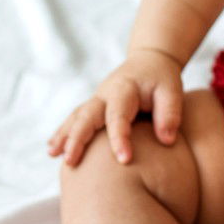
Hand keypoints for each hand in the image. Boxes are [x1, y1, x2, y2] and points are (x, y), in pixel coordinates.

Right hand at [47, 49, 183, 166]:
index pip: (119, 116)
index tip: (124, 160)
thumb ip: (170, 114)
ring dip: (64, 136)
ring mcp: (96, 100)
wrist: (150, 61)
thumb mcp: (171, 91)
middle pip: (87, 115)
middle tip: (71, 161)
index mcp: (124, 89)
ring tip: (53, 155)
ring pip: (76, 117)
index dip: (120, 138)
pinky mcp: (93, 107)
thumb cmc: (162, 79)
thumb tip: (166, 141)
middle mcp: (105, 94)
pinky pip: (75, 120)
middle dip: (77, 138)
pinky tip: (52, 150)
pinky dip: (63, 133)